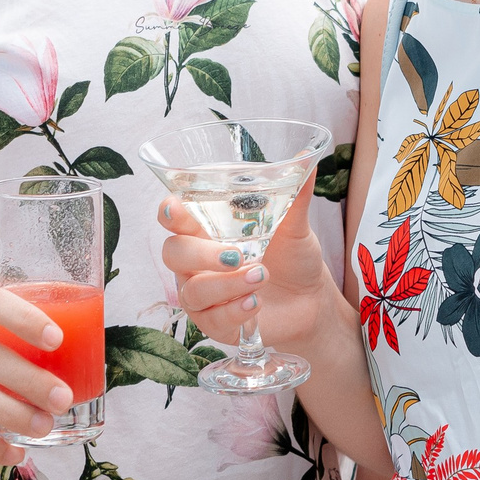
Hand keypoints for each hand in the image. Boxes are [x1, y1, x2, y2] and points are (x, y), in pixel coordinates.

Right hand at [158, 186, 344, 358]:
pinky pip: (211, 319)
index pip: (172, 217)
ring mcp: (202, 294)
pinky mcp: (215, 323)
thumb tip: (306, 157)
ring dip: (226, 284)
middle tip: (237, 255)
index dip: (168, 213)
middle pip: (173, 253)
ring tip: (261, 277)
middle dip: (201, 254)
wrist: (311, 300)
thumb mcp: (296, 225)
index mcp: (206, 230)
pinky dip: (234, 310)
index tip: (175, 209)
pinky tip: (255, 302)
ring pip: (192, 291)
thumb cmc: (293, 257)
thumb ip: (294, 194)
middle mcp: (195, 262)